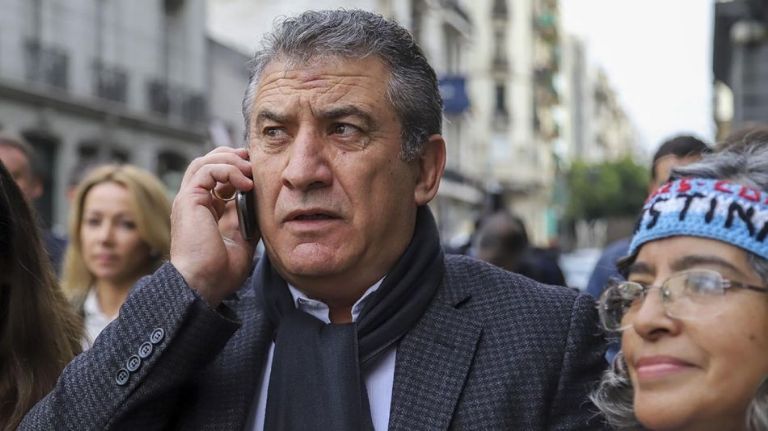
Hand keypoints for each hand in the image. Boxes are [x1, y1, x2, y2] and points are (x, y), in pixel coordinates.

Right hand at [170, 147, 256, 305]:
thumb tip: (261, 203)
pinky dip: (228, 170)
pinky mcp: (188, 199)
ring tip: (250, 172)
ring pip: (205, 161)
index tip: (257, 175)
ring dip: (231, 161)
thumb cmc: (220, 271)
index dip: (237, 169)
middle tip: (254, 164)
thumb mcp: (243, 239)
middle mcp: (194, 202)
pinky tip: (245, 184)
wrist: (203, 284)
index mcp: (205, 210)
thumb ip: (247, 219)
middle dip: (233, 157)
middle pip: (208, 162)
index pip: (217, 176)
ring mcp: (189, 199)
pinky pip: (206, 170)